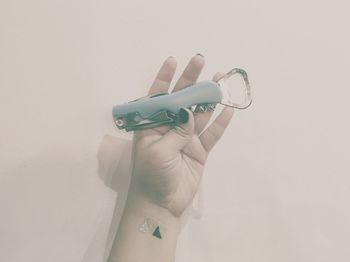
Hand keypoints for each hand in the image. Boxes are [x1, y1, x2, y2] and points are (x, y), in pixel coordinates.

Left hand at [129, 54, 233, 216]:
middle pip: (181, 99)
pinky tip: (228, 109)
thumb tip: (189, 111)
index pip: (157, 97)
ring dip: (208, 97)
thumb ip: (176, 130)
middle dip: (190, 81)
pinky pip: (212, 134)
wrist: (161, 204)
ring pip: (199, 113)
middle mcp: (169, 127)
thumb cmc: (151, 176)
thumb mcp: (158, 151)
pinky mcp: (199, 150)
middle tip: (201, 61)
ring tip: (219, 80)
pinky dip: (220, 123)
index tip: (173, 61)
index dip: (164, 78)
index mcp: (152, 125)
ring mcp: (186, 138)